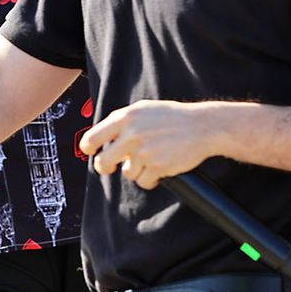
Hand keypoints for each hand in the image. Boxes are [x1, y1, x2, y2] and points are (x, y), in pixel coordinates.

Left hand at [78, 100, 213, 190]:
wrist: (202, 126)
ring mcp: (144, 152)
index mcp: (126, 117)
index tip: (90, 152)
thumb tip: (104, 136)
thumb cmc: (173, 117)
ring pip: (127, 173)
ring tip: (151, 159)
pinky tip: (160, 168)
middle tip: (108, 167)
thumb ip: (124, 121)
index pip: (93, 137)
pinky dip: (150, 179)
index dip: (88, 148)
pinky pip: (143, 182)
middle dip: (104, 167)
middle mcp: (132, 134)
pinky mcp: (156, 167)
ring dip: (137, 170)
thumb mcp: (145, 109)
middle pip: (104, 161)